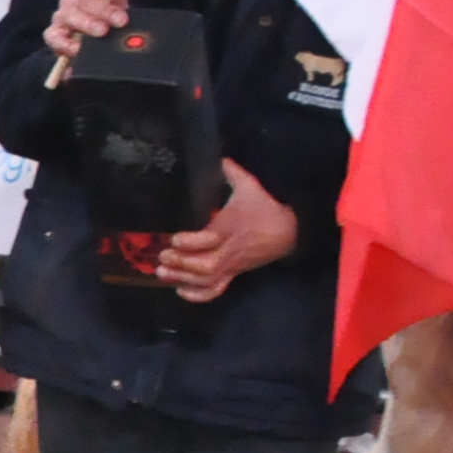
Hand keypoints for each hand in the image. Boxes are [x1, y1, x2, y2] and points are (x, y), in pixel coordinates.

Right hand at [40, 0, 130, 62]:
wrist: (100, 47)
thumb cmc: (108, 22)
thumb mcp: (118, 6)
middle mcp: (72, 1)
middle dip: (102, 9)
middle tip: (120, 20)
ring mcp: (61, 18)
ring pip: (68, 15)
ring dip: (86, 23)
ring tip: (102, 32)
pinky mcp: (54, 37)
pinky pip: (54, 38)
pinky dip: (66, 43)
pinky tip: (79, 48)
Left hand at [152, 160, 297, 302]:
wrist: (290, 231)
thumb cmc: (265, 208)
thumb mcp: (250, 187)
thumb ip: (233, 173)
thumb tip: (221, 157)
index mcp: (231, 228)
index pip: (210, 239)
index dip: (192, 242)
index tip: (174, 238)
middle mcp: (230, 250)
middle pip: (206, 265)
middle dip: (182, 263)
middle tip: (162, 257)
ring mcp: (232, 264)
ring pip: (208, 280)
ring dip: (183, 279)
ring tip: (162, 274)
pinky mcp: (235, 273)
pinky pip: (217, 290)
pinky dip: (199, 295)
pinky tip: (181, 291)